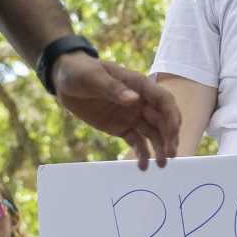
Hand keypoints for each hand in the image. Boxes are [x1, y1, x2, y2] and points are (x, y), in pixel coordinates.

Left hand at [51, 53, 180, 167]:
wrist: (64, 80)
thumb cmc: (80, 71)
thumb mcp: (93, 77)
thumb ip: (113, 88)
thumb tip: (134, 100)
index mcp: (138, 85)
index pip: (164, 100)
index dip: (172, 116)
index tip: (173, 134)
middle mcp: (140, 101)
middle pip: (162, 120)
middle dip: (169, 137)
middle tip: (170, 155)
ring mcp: (132, 115)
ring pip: (153, 133)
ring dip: (159, 148)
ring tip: (161, 164)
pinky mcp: (121, 127)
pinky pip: (136, 142)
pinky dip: (142, 153)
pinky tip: (143, 166)